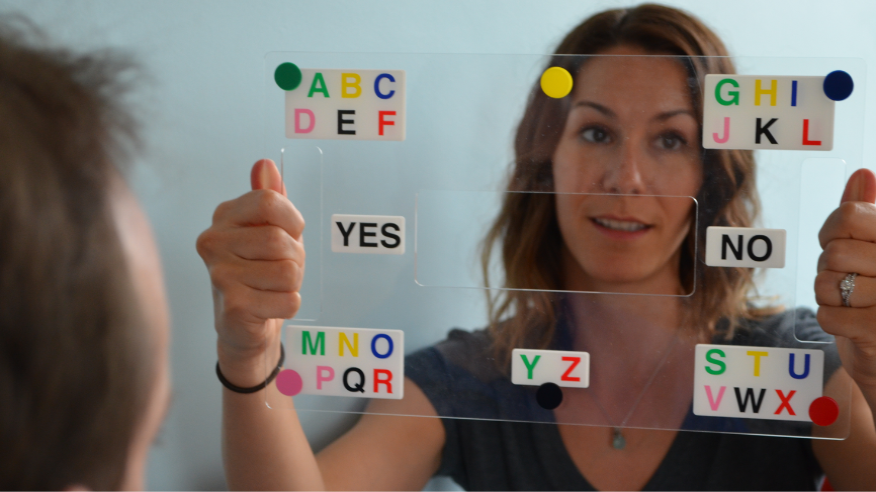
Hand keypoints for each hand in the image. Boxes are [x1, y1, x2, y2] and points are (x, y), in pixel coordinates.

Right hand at [196, 159, 304, 384]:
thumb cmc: (261, 272)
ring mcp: (219, 274)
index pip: (269, 200)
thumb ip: (270, 198)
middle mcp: (213, 241)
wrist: (244, 326)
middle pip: (281, 240)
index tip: (290, 234)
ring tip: (272, 288)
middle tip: (280, 270)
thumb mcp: (271, 230)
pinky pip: (289, 299)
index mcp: (224, 216)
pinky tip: (269, 307)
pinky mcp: (232, 305)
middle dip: (295, 258)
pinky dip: (288, 305)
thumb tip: (265, 164)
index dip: (292, 220)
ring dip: (292, 284)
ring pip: (289, 271)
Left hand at [816, 169, 875, 392]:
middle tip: (851, 280)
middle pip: (835, 252)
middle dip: (830, 268)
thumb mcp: (873, 249)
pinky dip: (831, 319)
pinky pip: (828, 314)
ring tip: (854, 302)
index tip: (842, 244)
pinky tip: (851, 322)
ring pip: (828, 283)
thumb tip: (863, 174)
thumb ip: (867, 214)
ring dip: (829, 295)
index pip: (850, 215)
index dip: (832, 231)